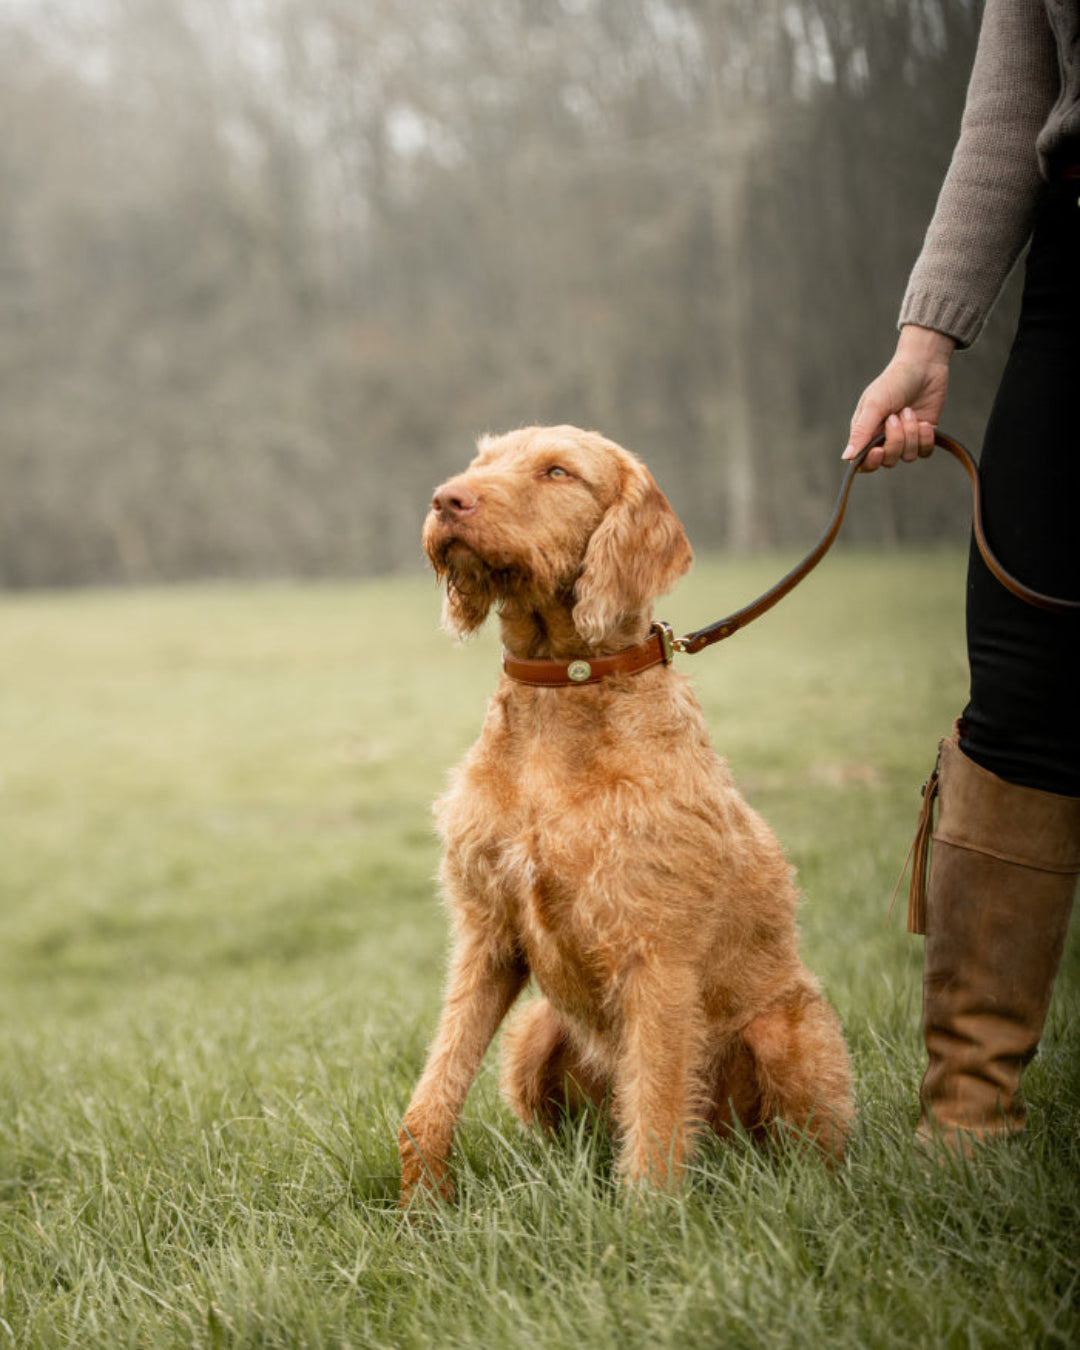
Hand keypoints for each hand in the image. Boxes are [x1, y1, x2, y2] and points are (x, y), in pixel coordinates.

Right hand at [843, 325, 955, 471]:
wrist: (924, 366)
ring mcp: (905, 439)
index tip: (878, 451)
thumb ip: (861, 432)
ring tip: (909, 411)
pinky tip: (925, 422)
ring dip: (911, 434)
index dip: (871, 462)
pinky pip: (924, 452)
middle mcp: (884, 439)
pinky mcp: (923, 436)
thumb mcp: (874, 405)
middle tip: (896, 417)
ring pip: (907, 457)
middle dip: (895, 441)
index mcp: (866, 433)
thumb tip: (846, 457)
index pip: (864, 462)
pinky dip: (926, 439)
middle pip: (887, 460)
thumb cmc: (893, 381)